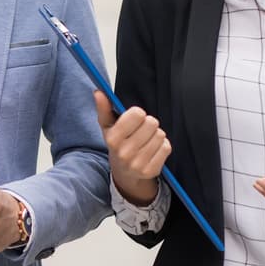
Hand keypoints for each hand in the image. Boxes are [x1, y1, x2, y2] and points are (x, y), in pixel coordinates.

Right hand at [94, 91, 168, 205]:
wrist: (124, 173)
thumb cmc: (118, 144)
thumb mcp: (108, 127)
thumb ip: (104, 108)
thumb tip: (98, 92)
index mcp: (113, 139)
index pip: (137, 114)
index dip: (138, 114)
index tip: (135, 119)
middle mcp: (124, 153)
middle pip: (152, 123)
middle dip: (149, 124)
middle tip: (142, 131)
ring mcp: (138, 164)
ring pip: (160, 135)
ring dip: (156, 135)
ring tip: (147, 140)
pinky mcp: (151, 170)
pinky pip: (166, 147)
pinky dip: (162, 146)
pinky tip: (152, 150)